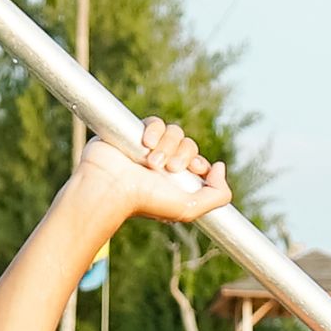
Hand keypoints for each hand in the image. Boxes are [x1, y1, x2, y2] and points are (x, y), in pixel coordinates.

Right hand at [67, 113, 228, 233]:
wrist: (110, 188)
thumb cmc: (145, 202)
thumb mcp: (189, 208)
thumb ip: (217, 195)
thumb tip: (220, 166)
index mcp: (176, 180)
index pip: (198, 161)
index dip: (199, 162)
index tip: (194, 169)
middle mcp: (164, 163)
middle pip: (188, 144)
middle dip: (182, 155)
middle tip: (168, 169)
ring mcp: (149, 148)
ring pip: (174, 132)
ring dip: (168, 145)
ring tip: (151, 161)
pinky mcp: (134, 133)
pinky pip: (156, 121)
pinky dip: (155, 130)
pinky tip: (145, 144)